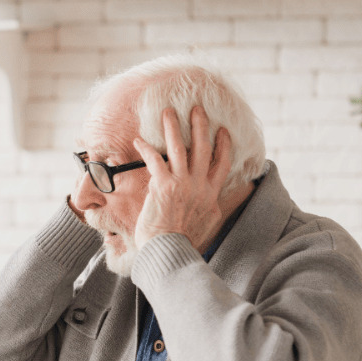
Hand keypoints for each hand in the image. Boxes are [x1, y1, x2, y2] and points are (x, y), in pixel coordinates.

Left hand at [133, 106, 232, 251]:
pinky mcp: (163, 186)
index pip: (222, 164)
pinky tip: (138, 140)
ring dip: (173, 127)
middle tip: (197, 109)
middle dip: (200, 126)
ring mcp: (182, 184)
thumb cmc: (184, 242)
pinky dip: (146, 148)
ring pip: (179, 148)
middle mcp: (199, 185)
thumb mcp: (207, 223)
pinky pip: (154, 160)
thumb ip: (210, 207)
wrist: (170, 251)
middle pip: (203, 148)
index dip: (223, 145)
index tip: (222, 131)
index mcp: (211, 194)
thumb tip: (212, 202)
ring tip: (168, 112)